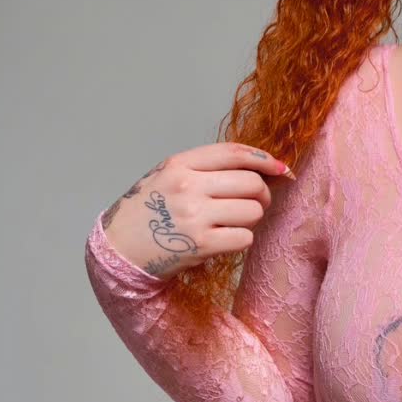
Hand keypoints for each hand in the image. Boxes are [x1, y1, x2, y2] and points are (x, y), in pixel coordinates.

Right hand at [99, 143, 295, 278]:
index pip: (234, 153)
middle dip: (262, 195)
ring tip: (233, 223)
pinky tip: (225, 240)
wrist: (120, 248)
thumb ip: (207, 168)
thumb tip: (261, 169)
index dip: (265, 159)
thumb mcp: (169, 176)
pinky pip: (245, 237)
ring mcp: (194, 215)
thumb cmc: (149, 212)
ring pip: (253, 211)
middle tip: (255, 204)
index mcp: (179, 164)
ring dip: (251, 219)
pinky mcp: (201, 244)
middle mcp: (187, 185)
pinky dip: (241, 240)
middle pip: (252, 183)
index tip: (281, 169)